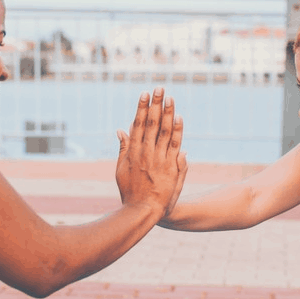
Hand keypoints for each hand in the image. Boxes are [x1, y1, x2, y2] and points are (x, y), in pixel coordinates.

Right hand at [115, 88, 187, 216]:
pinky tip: (179, 117)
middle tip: (159, 88)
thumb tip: (121, 129)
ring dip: (167, 113)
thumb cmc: (130, 191)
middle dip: (156, 104)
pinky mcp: (170, 167)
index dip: (142, 108)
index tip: (145, 94)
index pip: (139, 124)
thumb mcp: (121, 169)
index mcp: (133, 152)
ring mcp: (158, 159)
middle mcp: (145, 152)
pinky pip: (174, 145)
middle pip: (152, 124)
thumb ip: (123, 148)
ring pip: (164, 131)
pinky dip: (177, 131)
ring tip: (170, 97)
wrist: (143, 210)